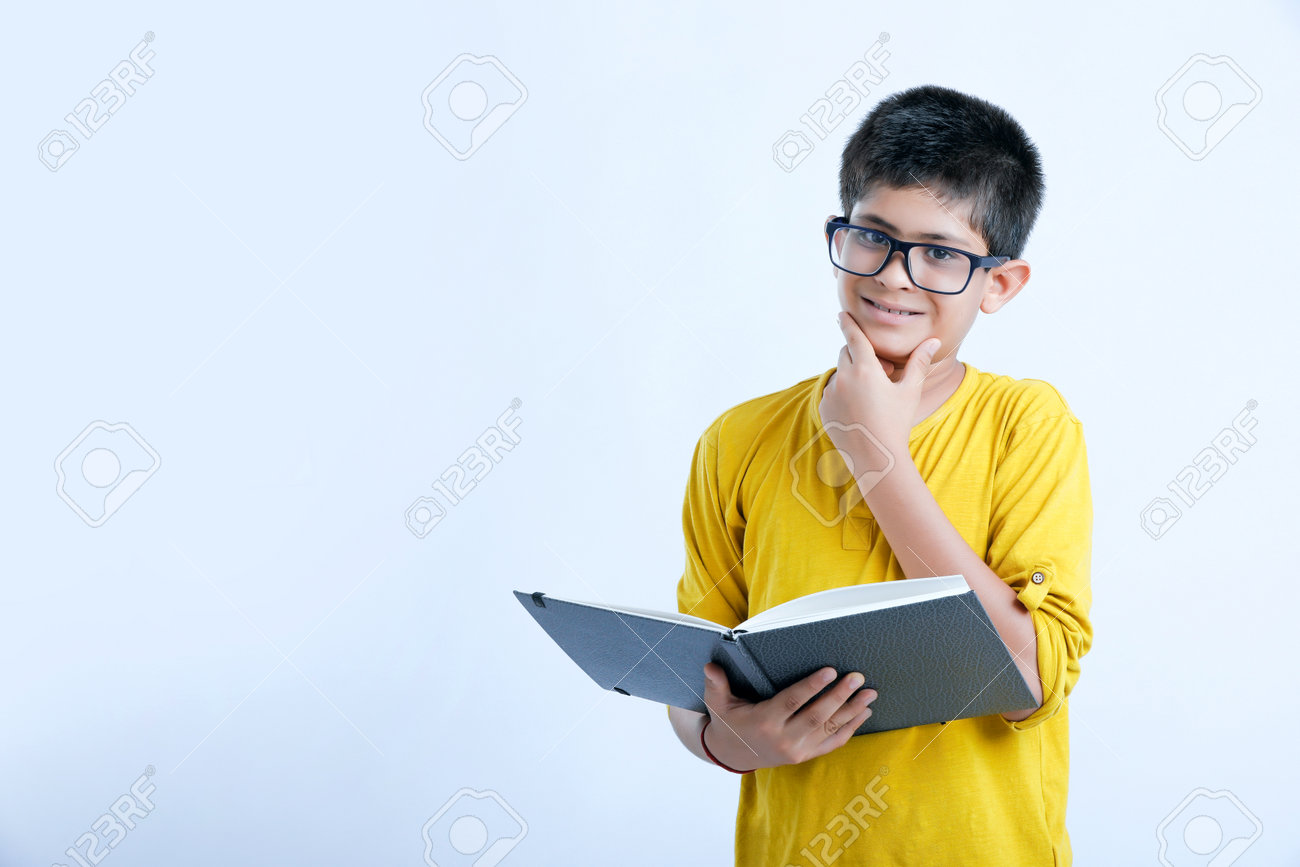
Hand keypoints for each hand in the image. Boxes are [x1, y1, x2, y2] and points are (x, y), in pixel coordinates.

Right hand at [700, 663, 877, 771]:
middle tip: (857, 677)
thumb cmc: (728, 722)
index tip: (830, 670)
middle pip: (817, 715)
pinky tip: (864, 713)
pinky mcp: (806, 756)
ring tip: (870, 693)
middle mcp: (783, 739)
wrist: (733, 754)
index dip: (812, 686)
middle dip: (840, 695)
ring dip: (852, 710)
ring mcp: (797, 750)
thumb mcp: (718, 704)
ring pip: (829, 729)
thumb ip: (716, 684)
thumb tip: (711, 666)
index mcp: (764, 722)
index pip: (792, 702)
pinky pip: (832, 743)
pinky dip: (851, 728)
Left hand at [819, 311, 940, 453]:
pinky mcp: (824, 409)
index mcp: (865, 369)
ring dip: (851, 377)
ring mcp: (831, 394)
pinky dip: (842, 395)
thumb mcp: (909, 391)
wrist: (877, 457)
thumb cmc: (897, 422)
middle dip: (859, 357)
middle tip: (880, 374)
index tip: (841, 315)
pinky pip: (831, 393)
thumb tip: (933, 341)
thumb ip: (918, 362)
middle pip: (846, 354)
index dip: (848, 324)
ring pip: (839, 374)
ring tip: (870, 398)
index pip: (854, 338)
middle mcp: (844, 378)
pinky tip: (858, 412)